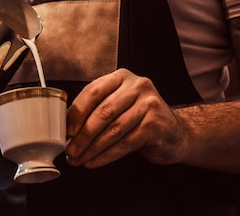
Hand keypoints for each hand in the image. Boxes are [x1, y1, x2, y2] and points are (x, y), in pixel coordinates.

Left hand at [65, 68, 185, 168]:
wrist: (173, 133)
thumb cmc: (138, 118)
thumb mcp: (117, 104)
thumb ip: (95, 109)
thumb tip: (66, 126)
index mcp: (121, 77)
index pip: (93, 92)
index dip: (77, 113)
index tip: (66, 130)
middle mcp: (137, 87)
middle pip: (103, 112)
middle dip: (83, 134)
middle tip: (70, 150)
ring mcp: (149, 105)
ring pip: (113, 130)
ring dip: (92, 148)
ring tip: (79, 158)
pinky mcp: (155, 126)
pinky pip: (125, 143)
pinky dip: (106, 155)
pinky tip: (94, 162)